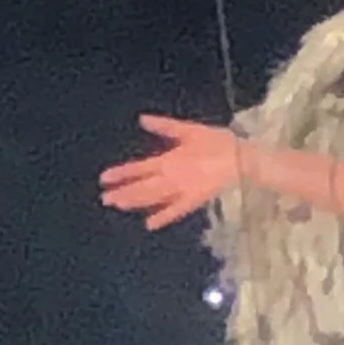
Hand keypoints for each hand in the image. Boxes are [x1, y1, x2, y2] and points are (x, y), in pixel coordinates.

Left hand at [100, 113, 246, 229]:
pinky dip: (163, 217)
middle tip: (105, 199)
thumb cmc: (217, 142)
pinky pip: (175, 211)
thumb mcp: (188, 130)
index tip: (104, 178)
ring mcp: (182, 191)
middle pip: (142, 187)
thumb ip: (164, 126)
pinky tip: (150, 225)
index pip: (139, 168)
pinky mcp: (194, 201)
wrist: (240, 159)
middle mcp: (171, 177)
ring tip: (119, 206)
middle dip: (123, 193)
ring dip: (135, 203)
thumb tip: (142, 119)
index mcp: (168, 159)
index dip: (121, 173)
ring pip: (154, 199)